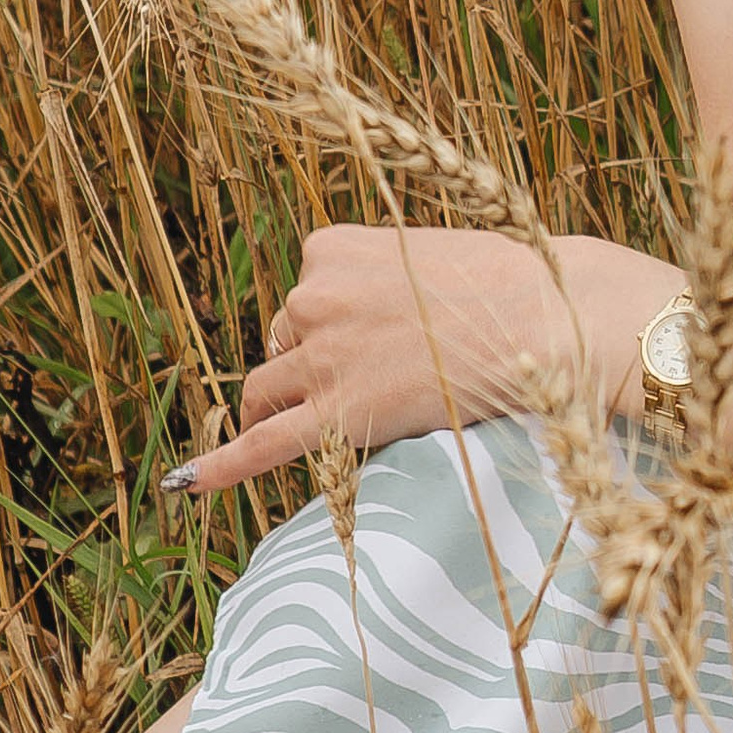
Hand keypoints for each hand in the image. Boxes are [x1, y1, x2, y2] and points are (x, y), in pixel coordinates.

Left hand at [164, 227, 681, 500]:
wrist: (550, 318)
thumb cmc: (515, 285)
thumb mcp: (433, 253)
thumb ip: (387, 277)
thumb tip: (377, 318)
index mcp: (332, 247)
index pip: (304, 291)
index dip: (336, 322)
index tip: (379, 332)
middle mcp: (313, 297)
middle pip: (282, 342)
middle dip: (314, 363)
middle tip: (381, 378)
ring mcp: (321, 358)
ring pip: (264, 392)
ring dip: (282, 408)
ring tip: (317, 426)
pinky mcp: (336, 414)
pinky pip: (262, 446)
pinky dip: (218, 467)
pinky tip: (183, 486)